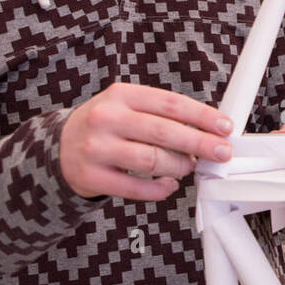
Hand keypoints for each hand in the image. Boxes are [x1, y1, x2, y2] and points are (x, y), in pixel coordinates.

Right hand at [60, 82, 233, 200]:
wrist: (59, 147)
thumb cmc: (106, 126)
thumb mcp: (127, 106)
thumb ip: (162, 115)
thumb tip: (206, 131)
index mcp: (121, 95)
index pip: (171, 103)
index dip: (202, 116)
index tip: (225, 127)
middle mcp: (107, 119)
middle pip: (164, 132)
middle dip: (200, 144)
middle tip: (222, 153)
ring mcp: (97, 148)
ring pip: (152, 161)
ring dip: (179, 167)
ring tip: (188, 167)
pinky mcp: (92, 176)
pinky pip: (135, 188)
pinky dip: (159, 189)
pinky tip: (169, 185)